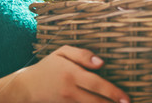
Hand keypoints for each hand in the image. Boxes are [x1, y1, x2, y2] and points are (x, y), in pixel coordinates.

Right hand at [12, 45, 129, 102]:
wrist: (25, 87)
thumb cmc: (47, 66)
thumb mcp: (62, 53)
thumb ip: (82, 55)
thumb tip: (101, 63)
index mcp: (72, 74)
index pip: (97, 84)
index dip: (113, 92)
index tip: (126, 98)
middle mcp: (70, 90)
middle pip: (96, 101)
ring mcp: (67, 102)